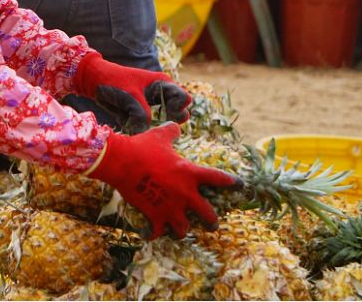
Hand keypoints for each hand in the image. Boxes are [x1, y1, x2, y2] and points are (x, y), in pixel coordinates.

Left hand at [75, 52, 189, 133]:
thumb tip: (147, 133)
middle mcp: (160, 96)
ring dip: (151, 127)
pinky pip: (145, 128)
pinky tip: (126, 121)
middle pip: (178, 113)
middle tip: (157, 122)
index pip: (184, 98)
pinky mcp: (140, 116)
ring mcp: (150, 106)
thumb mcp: (131, 97)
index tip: (166, 111)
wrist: (94, 81)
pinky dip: (137, 128)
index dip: (178, 107)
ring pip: (161, 123)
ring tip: (137, 121)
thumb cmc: (114, 81)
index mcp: (162, 84)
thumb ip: (142, 115)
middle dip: (168, 120)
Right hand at [88, 123, 239, 238]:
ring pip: (184, 227)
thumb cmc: (142, 147)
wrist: (121, 161)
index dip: (231, 182)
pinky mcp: (154, 215)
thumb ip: (171, 132)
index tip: (240, 185)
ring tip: (180, 232)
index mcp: (189, 173)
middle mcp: (184, 193)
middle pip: (207, 213)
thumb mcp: (159, 135)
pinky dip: (155, 234)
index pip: (217, 178)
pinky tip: (152, 236)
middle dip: (212, 221)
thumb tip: (176, 126)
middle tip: (213, 225)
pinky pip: (158, 231)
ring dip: (182, 230)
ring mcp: (170, 206)